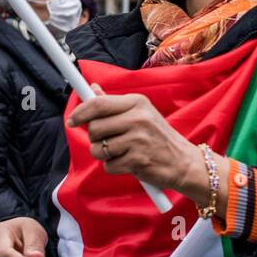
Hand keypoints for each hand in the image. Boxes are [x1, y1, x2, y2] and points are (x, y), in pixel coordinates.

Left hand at [68, 84, 222, 206]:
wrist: (184, 163)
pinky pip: (108, 165)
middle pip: (94, 128)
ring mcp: (139, 139)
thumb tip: (92, 89)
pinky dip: (115, 167)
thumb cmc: (159, 138)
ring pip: (97, 149)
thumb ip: (114, 104)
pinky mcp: (138, 160)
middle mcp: (139, 118)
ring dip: (104, 155)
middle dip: (95, 138)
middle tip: (109, 140)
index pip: (98, 104)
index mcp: (138, 103)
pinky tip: (129, 163)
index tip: (72, 121)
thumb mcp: (142, 114)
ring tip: (122, 152)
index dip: (80, 113)